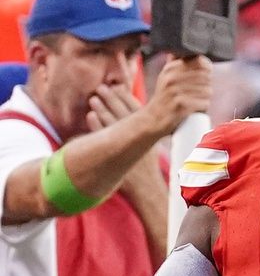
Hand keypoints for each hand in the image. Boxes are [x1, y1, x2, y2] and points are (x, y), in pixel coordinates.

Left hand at [86, 83, 163, 199]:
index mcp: (150, 132)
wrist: (147, 188)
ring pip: (112, 121)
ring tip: (93, 99)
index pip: (137, 109)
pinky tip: (90, 116)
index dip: (126, 96)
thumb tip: (139, 115)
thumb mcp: (153, 146)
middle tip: (101, 88)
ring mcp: (126, 144)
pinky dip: (96, 124)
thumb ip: (148, 130)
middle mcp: (139, 136)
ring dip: (101, 108)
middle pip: (122, 112)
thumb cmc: (149, 168)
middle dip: (111, 98)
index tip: (118, 86)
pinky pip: (103, 135)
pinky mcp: (114, 153)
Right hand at [141, 55, 212, 134]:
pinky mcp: (180, 106)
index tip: (204, 77)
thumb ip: (176, 62)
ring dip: (205, 98)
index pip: (201, 62)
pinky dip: (203, 108)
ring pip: (207, 91)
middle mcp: (172, 78)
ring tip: (196, 102)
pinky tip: (195, 109)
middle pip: (207, 77)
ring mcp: (175, 92)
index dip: (207, 70)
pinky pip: (204, 103)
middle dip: (207, 86)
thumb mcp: (166, 76)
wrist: (152, 120)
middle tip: (199, 94)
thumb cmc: (164, 97)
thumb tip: (191, 51)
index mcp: (171, 68)